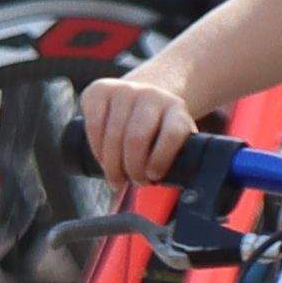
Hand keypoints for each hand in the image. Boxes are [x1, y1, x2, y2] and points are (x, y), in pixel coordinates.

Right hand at [75, 65, 203, 188]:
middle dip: (132, 168)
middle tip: (133, 182)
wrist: (143, 95)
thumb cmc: (160, 129)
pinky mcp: (100, 90)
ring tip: (116, 179)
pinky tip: (102, 160)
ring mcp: (124, 90)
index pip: (172, 133)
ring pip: (113, 134)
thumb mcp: (176, 138)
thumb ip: (182, 158)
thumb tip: (187, 193)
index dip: (161, 159)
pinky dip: (96, 148)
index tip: (153, 177)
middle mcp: (151, 95)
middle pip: (137, 137)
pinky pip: (94, 124)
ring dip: (112, 165)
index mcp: (176, 108)